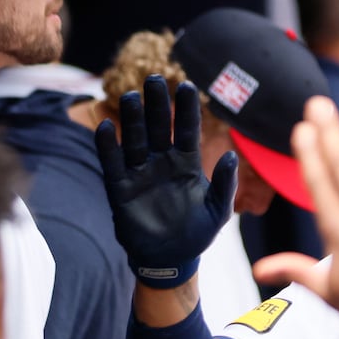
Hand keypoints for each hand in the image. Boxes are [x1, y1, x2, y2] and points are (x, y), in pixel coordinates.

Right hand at [95, 75, 236, 288]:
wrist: (171, 259)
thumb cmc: (197, 233)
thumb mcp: (218, 210)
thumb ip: (225, 184)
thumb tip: (232, 156)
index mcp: (188, 164)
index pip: (187, 130)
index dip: (187, 109)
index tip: (187, 85)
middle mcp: (163, 162)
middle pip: (159, 127)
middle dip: (157, 104)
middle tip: (154, 78)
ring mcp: (141, 173)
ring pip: (135, 139)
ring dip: (132, 119)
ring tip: (131, 96)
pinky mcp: (121, 188)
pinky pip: (112, 163)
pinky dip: (107, 146)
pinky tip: (105, 127)